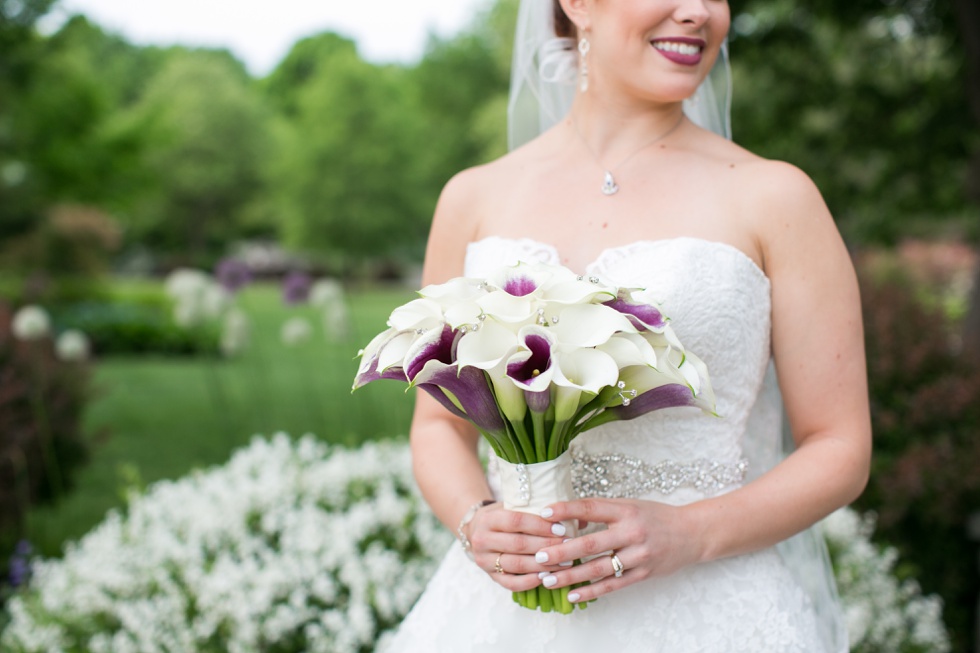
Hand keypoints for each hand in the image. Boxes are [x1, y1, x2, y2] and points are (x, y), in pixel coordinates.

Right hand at [464, 502, 568, 591]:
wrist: (476, 530)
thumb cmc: (502, 517)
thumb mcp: (512, 507)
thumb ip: (536, 509)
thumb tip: (573, 516)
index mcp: (488, 519)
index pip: (516, 521)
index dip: (540, 526)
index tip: (561, 529)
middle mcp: (482, 540)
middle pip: (518, 544)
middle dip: (546, 546)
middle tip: (568, 546)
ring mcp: (484, 560)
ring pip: (517, 565)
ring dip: (543, 565)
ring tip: (564, 563)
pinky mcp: (490, 576)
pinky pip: (511, 583)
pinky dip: (530, 582)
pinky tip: (546, 577)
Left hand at [530, 498, 704, 602]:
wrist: (692, 534)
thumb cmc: (655, 517)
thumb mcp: (630, 505)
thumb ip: (602, 511)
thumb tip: (570, 519)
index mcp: (626, 510)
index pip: (592, 508)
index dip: (567, 510)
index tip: (544, 513)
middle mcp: (632, 532)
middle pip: (591, 543)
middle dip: (562, 551)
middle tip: (539, 556)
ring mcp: (638, 555)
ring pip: (598, 568)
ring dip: (571, 575)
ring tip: (548, 579)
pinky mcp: (643, 574)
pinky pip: (612, 585)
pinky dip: (591, 592)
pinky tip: (572, 595)